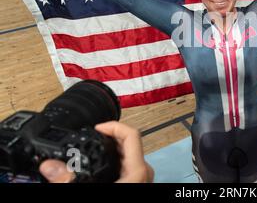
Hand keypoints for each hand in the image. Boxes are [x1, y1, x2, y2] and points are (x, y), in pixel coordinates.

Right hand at [39, 121, 153, 182]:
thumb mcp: (85, 191)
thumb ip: (68, 180)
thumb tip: (51, 167)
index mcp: (138, 172)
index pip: (132, 135)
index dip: (113, 126)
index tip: (97, 128)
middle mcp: (144, 174)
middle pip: (130, 143)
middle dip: (109, 138)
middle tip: (91, 139)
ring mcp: (143, 180)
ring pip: (130, 156)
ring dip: (111, 151)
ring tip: (94, 151)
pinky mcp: (138, 185)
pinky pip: (128, 167)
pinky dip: (114, 162)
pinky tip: (100, 168)